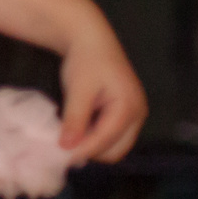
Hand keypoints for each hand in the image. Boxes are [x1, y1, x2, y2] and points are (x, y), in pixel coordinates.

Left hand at [57, 22, 144, 163]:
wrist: (92, 41)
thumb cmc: (86, 61)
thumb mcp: (78, 90)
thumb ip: (74, 119)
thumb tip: (66, 146)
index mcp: (129, 107)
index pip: (106, 140)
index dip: (83, 150)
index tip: (60, 157)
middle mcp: (137, 114)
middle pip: (116, 150)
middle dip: (90, 152)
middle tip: (62, 149)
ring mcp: (134, 115)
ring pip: (114, 146)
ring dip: (92, 147)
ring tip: (67, 139)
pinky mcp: (125, 115)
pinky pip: (111, 137)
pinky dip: (94, 139)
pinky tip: (76, 131)